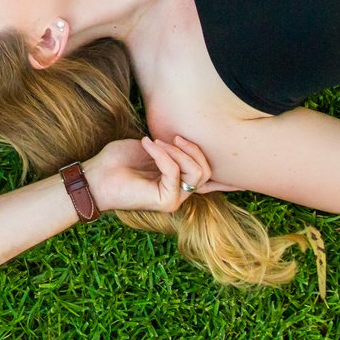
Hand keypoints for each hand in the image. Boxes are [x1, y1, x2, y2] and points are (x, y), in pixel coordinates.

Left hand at [82, 134, 235, 213]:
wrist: (97, 174)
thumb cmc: (118, 159)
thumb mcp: (150, 145)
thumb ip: (171, 145)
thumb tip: (187, 138)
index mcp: (178, 179)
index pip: (209, 179)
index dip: (230, 180)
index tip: (243, 179)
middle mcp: (179, 192)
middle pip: (206, 171)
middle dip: (194, 150)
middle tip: (174, 137)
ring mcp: (174, 198)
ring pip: (197, 174)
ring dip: (178, 152)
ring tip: (157, 142)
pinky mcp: (166, 201)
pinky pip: (175, 172)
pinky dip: (162, 154)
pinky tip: (147, 144)